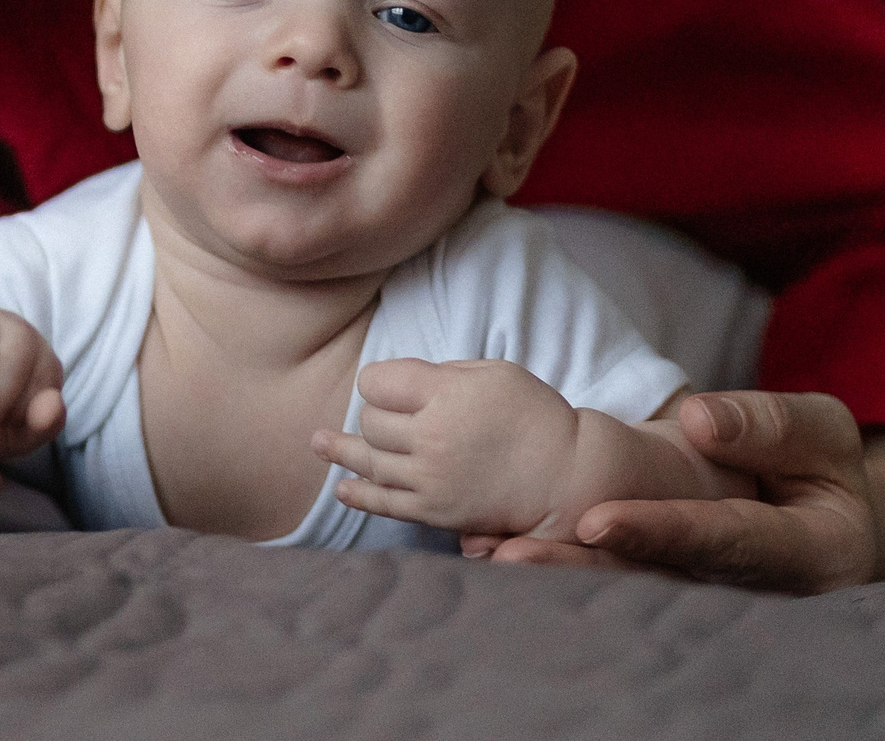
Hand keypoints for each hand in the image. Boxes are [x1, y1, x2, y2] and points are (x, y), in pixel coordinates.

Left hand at [313, 358, 580, 537]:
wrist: (567, 473)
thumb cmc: (532, 414)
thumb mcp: (491, 371)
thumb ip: (440, 373)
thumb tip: (398, 382)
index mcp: (444, 394)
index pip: (377, 382)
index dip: (379, 382)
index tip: (389, 385)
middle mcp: (432, 436)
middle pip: (371, 422)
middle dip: (374, 415)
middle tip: (389, 415)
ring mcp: (431, 478)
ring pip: (371, 461)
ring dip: (343, 452)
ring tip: (317, 444)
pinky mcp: (437, 512)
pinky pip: (386, 504)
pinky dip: (359, 495)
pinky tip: (342, 487)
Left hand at [464, 391, 884, 591]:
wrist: (831, 524)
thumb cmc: (823, 469)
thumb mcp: (823, 433)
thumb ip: (769, 427)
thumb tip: (700, 419)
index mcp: (801, 554)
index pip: (722, 543)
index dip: (658, 533)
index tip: (596, 521)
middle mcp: (747, 591)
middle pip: (658, 584)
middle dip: (583, 570)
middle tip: (512, 553)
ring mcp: (704, 598)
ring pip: (626, 591)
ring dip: (557, 575)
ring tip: (489, 552)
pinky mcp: (667, 587)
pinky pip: (612, 581)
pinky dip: (558, 568)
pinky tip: (496, 549)